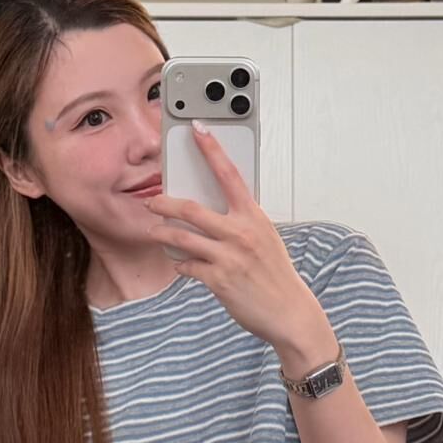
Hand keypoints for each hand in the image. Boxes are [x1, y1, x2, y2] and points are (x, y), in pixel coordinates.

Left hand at [141, 126, 320, 346]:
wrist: (288, 311)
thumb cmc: (276, 274)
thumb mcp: (265, 238)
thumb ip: (242, 221)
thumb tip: (214, 209)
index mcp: (254, 217)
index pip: (230, 174)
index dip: (212, 150)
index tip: (198, 131)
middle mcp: (241, 233)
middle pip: (191, 209)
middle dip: (165, 204)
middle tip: (153, 202)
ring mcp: (229, 257)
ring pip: (182, 237)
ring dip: (163, 233)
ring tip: (154, 231)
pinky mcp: (218, 280)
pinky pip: (187, 266)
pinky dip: (180, 263)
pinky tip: (180, 263)